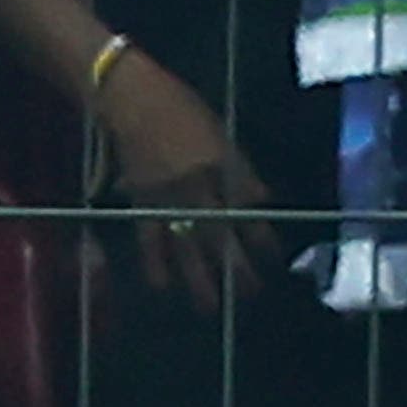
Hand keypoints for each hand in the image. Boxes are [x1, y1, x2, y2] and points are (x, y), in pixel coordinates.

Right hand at [93, 48, 274, 311]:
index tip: (275, 258)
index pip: (249, 208)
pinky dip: (155, 263)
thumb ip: (239, 168)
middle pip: (222, 233)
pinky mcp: (141, 201)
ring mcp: (168, 196)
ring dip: (199, 277)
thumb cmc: (178, 107)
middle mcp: (199, 185)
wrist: (131, 100)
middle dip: (237, 266)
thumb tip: (258, 199)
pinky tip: (162, 287)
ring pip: (188, 243)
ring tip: (210, 306)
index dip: (262, 235)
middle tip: (251, 294)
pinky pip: (149, 238)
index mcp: (222, 164)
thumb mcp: (219, 132)